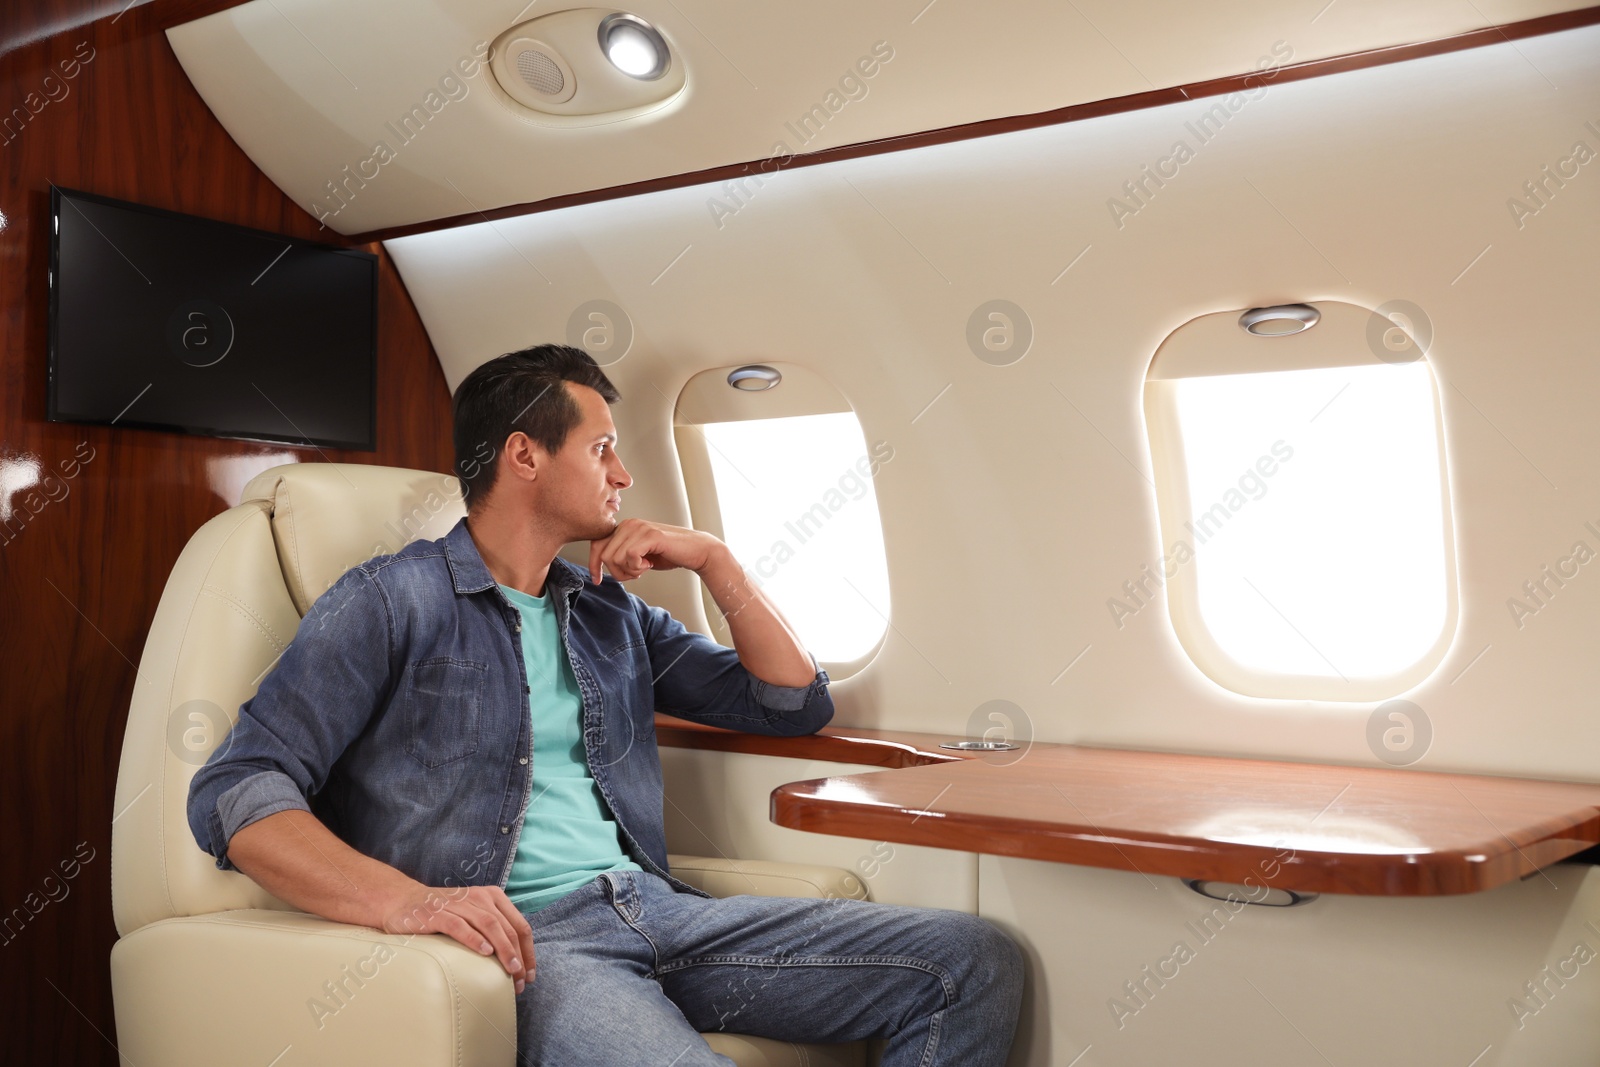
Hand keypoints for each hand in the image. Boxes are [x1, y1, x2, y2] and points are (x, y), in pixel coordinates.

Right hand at [378, 883, 534, 993]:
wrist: (403, 901)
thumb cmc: (443, 914)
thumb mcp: (473, 916)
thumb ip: (494, 929)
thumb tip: (517, 962)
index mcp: (492, 897)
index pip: (519, 925)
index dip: (528, 951)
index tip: (529, 975)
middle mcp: (478, 897)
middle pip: (507, 927)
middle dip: (518, 956)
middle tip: (520, 980)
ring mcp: (457, 904)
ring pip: (489, 925)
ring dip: (503, 950)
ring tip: (511, 970)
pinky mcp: (437, 913)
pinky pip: (460, 926)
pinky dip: (474, 939)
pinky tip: (485, 953)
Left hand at [588, 519, 726, 584]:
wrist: (695, 552)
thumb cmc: (668, 554)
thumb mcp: (638, 555)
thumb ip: (621, 555)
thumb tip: (600, 565)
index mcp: (624, 527)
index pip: (596, 545)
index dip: (593, 564)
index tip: (597, 580)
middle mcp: (629, 524)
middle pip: (604, 555)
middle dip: (617, 572)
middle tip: (635, 574)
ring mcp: (639, 528)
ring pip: (615, 558)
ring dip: (629, 571)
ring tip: (644, 568)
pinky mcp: (650, 536)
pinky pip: (630, 557)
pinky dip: (637, 568)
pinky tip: (649, 565)